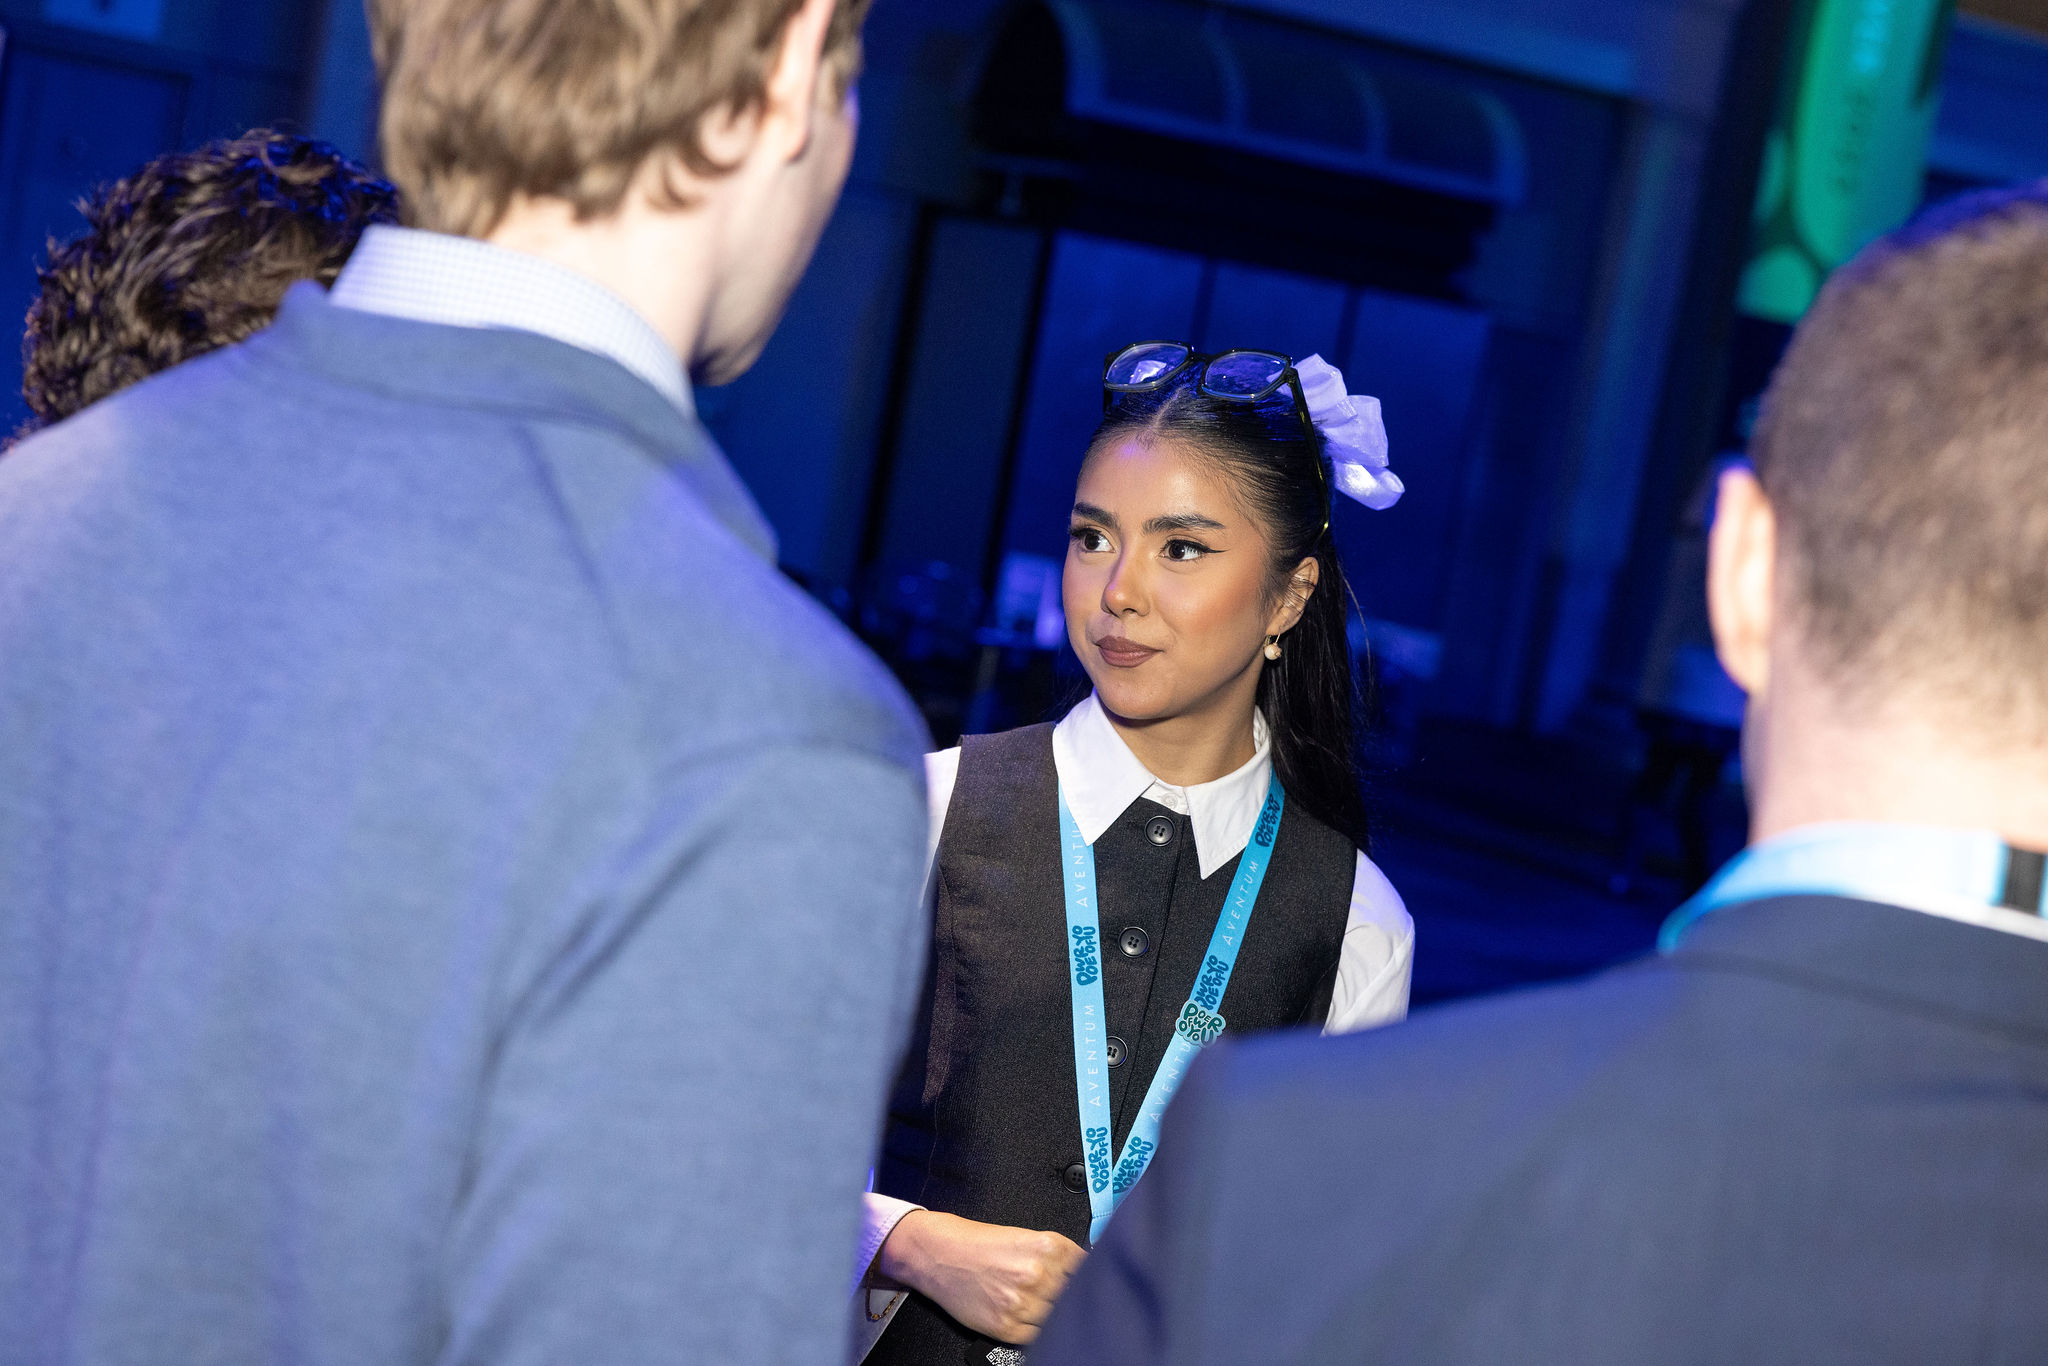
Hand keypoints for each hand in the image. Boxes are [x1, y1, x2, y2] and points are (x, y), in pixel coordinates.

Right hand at [875, 1209, 1086, 1343]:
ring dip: (1054, 1315)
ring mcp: (1023, 1303)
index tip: (1092, 1283)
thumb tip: (1087, 1273)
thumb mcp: (1026, 1237)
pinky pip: (1037, 1336)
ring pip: (1058, 1319)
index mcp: (1048, 1247)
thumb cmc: (979, 1244)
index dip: (1091, 1278)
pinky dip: (1037, 1330)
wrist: (940, 1255)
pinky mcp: (1007, 1327)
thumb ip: (1058, 1256)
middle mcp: (1038, 1274)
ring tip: (1039, 1304)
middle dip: (1072, 1298)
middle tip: (1063, 1297)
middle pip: (1075, 1296)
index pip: (1089, 1270)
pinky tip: (1028, 1317)